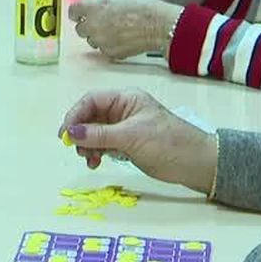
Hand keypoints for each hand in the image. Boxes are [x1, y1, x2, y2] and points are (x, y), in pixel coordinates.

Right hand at [59, 89, 217, 192]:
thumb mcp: (131, 137)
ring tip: (90, 159)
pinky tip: (96, 162)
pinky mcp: (128, 143)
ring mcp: (125, 127)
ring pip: (95, 132)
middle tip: (77, 150)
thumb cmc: (168, 143)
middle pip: (91, 116)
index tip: (65, 134)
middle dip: (81, 132)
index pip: (92, 101)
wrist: (195, 163)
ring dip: (87, 145)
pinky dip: (97, 152)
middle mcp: (123, 110)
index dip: (75, 115)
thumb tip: (71, 133)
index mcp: (126, 98)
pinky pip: (104, 144)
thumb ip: (100, 135)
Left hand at [66, 0, 181, 59]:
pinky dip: (109, 45)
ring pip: (91, 40)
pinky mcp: (109, 53)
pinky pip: (104, 49)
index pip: (73, 12)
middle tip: (101, 21)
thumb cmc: (141, 8)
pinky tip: (121, 38)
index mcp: (93, 7)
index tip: (82, 13)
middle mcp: (93, 25)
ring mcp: (100, 41)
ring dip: (98, 36)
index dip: (79, 12)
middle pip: (80, 28)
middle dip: (88, 25)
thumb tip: (91, 10)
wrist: (156, 24)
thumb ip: (99, 4)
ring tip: (114, 30)